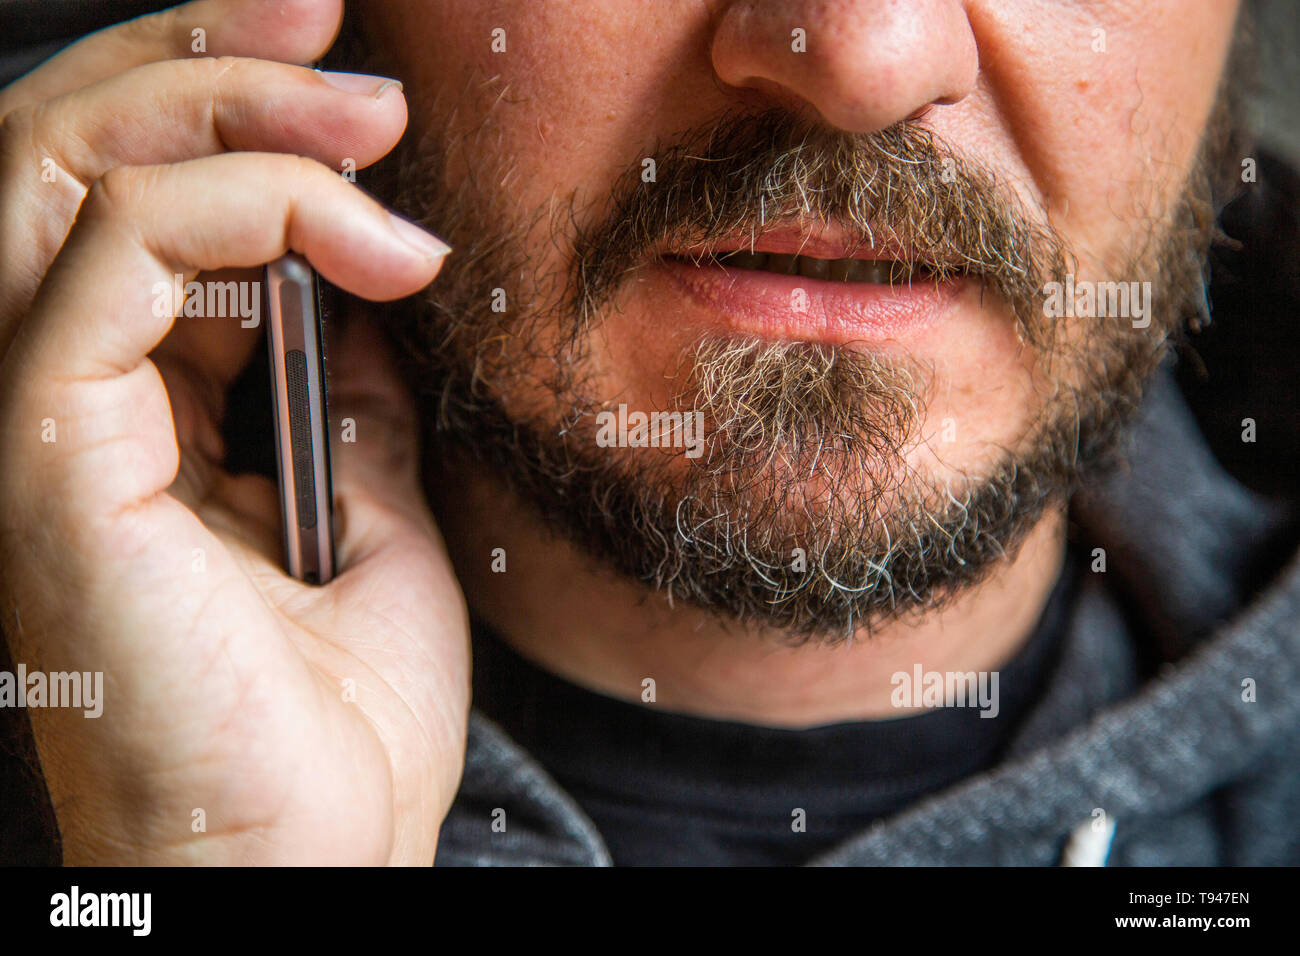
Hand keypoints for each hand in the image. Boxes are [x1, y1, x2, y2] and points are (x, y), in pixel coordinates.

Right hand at [0, 0, 470, 863]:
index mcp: (134, 411)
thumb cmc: (334, 719)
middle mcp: (62, 398)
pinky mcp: (44, 455)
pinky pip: (103, 264)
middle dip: (206, 60)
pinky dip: (234, 213)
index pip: (134, 203)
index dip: (228, 112)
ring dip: (218, 109)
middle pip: (69, 154)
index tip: (360, 86)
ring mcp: (38, 422)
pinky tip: (362, 246)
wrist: (312, 852)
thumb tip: (362, 301)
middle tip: (341, 37)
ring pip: (55, 174)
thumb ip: (346, 402)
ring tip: (363, 117)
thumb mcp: (370, 515)